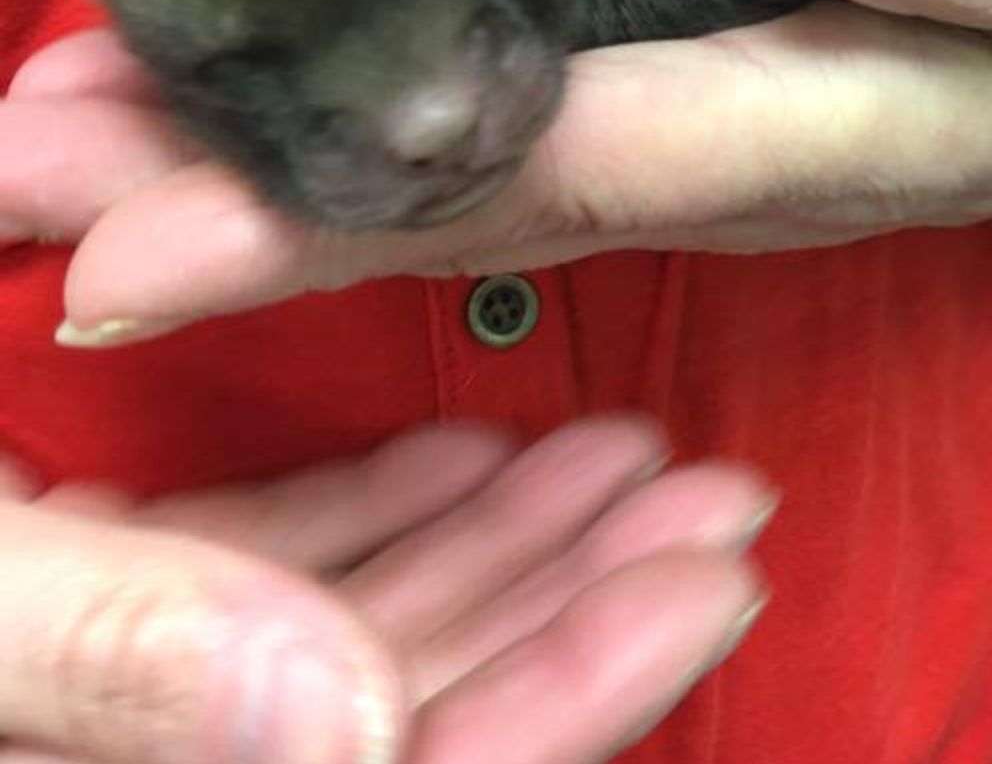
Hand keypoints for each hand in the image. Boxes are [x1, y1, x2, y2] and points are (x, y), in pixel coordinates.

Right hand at [0, 417, 770, 763]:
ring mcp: (106, 670)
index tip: (708, 586)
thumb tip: (348, 728)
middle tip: (715, 497)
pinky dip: (371, 511)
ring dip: (493, 538)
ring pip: (343, 631)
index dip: (564, 700)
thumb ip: (103, 649)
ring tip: (628, 453)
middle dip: (571, 600)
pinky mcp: (85, 586)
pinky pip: (257, 571)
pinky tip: (470, 447)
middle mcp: (122, 739)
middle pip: (395, 709)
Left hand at [2, 0, 991, 337]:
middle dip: (232, 195)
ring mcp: (657, 132)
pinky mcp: (642, 86)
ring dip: (249, 147)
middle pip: (444, 189)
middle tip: (23, 176)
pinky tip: (227, 70)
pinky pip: (470, 106)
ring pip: (434, 155)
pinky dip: (339, 95)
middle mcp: (697, 161)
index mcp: (808, 139)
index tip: (146, 236)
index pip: (561, 168)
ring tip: (58, 132)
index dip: (361, 196)